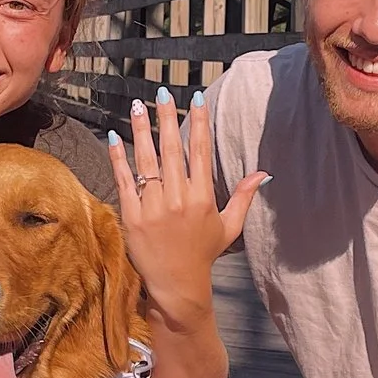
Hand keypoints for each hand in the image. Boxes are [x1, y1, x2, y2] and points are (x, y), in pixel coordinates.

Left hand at [107, 86, 265, 318]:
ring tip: (139, 106)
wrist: (177, 285)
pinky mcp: (132, 217)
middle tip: (162, 93)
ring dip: (143, 131)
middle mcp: (179, 199)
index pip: (200, 152)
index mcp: (203, 197)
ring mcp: (154, 207)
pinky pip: (125, 181)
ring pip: (147, 161)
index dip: (198, 123)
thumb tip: (263, 173)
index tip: (196, 99)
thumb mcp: (229, 227)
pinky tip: (114, 137)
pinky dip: (119, 159)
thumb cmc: (203, 254)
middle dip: (167, 118)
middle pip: (172, 150)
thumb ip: (243, 196)